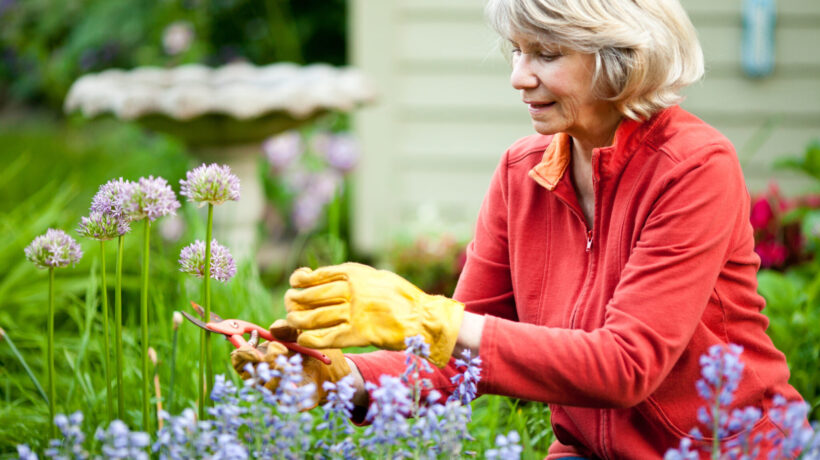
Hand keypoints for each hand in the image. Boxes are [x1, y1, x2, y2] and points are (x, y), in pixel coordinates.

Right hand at [230, 319, 350, 408]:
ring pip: (264, 385)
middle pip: (248, 374)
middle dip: (262, 360)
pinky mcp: (287, 402)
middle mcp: (264, 376)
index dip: (242, 351)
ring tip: (292, 362)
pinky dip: (288, 386)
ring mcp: (274, 390)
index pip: (239, 359)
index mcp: (261, 357)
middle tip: (280, 350)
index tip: (256, 339)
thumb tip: (272, 329)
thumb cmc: (313, 351)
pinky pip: (281, 397)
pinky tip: (297, 379)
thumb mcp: (301, 335)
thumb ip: (287, 329)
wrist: (332, 372)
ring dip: (277, 371)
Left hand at [284, 262, 464, 366]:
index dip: (301, 279)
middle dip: (296, 300)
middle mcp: (353, 290)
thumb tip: (322, 277)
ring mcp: (356, 312)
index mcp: (356, 273)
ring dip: (298, 320)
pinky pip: (327, 337)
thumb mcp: (376, 277)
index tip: (295, 282)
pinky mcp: (359, 333)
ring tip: (292, 321)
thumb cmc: (400, 297)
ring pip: (315, 317)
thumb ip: (352, 277)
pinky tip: (303, 338)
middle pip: (312, 296)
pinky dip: (311, 338)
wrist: (423, 317)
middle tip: (289, 304)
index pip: (319, 275)